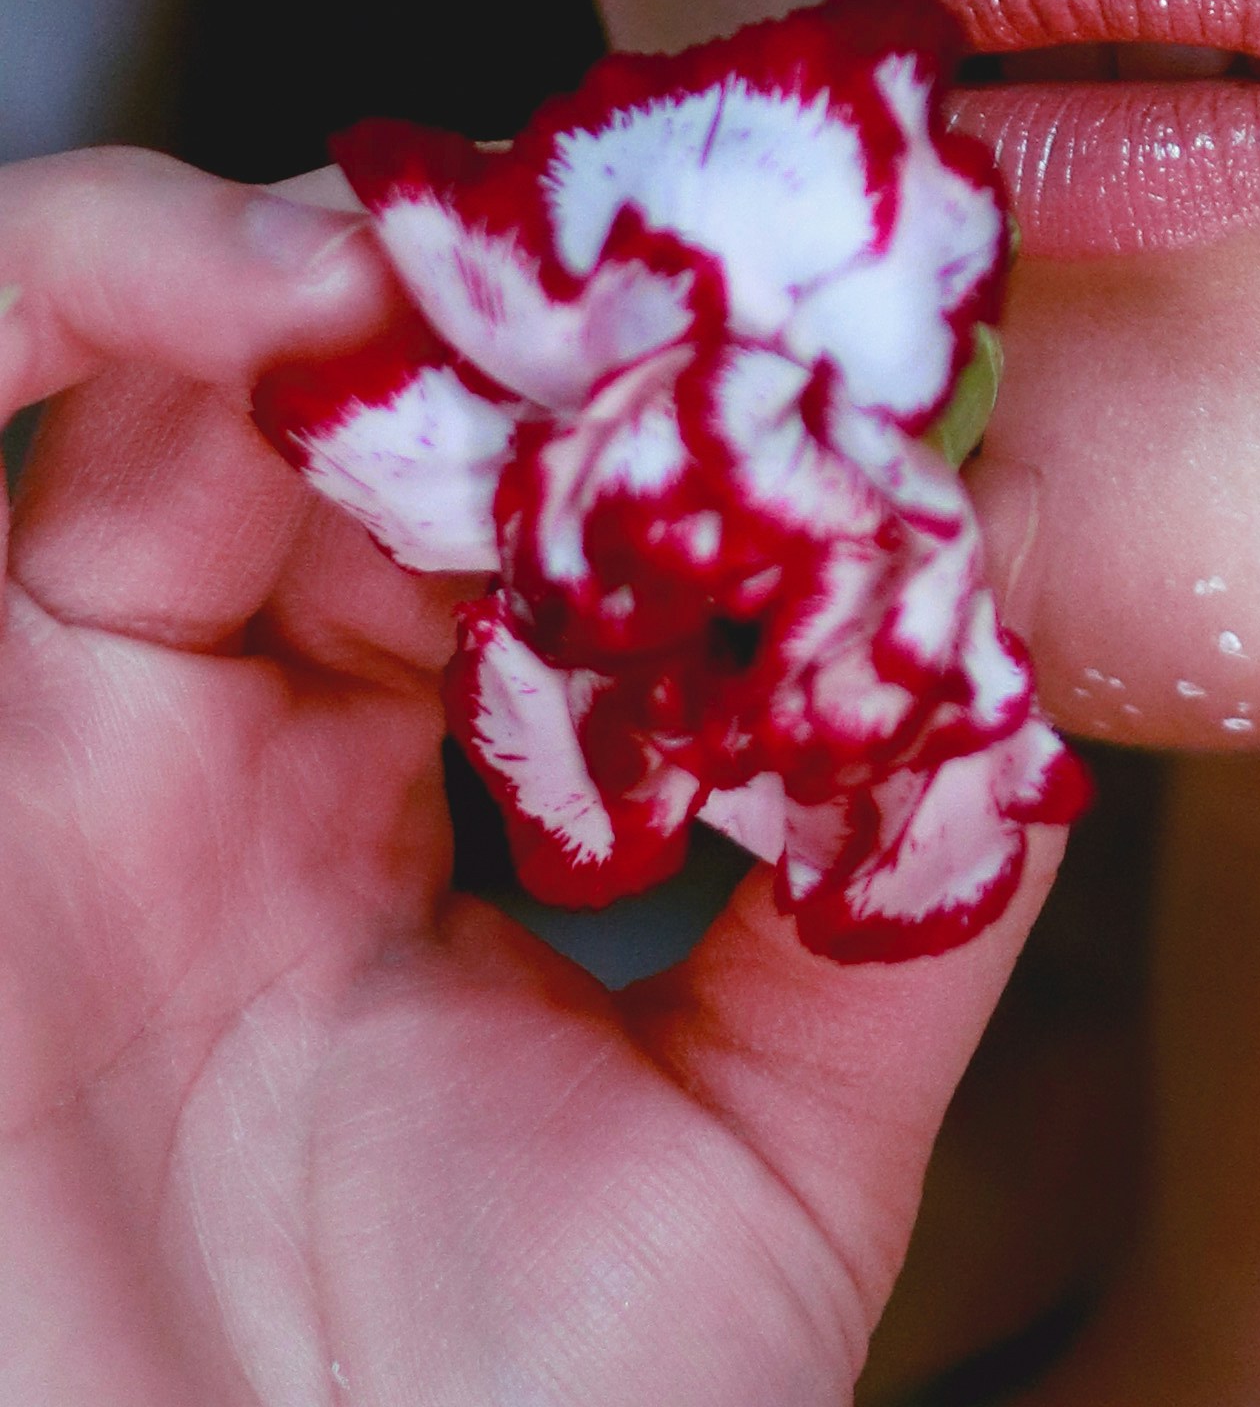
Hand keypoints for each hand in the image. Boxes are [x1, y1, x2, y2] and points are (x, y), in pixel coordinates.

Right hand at [0, 144, 1054, 1406]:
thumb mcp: (785, 1153)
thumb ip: (900, 873)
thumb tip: (1016, 590)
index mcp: (397, 834)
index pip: (516, 487)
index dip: (660, 367)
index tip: (844, 292)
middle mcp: (215, 777)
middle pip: (338, 389)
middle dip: (507, 284)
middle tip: (676, 257)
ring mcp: (64, 791)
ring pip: (143, 372)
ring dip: (303, 253)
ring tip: (463, 256)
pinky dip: (74, 287)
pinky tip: (265, 296)